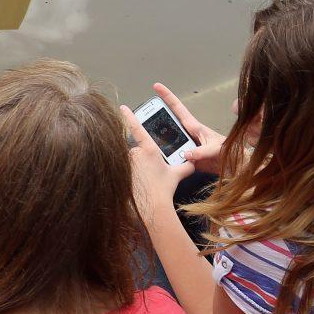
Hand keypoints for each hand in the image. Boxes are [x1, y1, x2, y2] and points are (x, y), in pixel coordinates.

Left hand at [121, 104, 194, 227]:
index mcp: (148, 149)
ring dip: (135, 169)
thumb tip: (192, 162)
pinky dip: (129, 177)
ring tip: (143, 182)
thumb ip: (185, 166)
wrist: (152, 205)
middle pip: (135, 151)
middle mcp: (134, 154)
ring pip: (129, 162)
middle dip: (142, 161)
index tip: (122, 107)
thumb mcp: (176, 175)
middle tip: (149, 175)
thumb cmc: (163, 189)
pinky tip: (136, 186)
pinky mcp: (121, 174)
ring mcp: (126, 164)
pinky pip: (124, 171)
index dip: (130, 116)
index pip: (137, 128)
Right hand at [153, 83, 225, 174]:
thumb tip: (186, 154)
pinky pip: (173, 156)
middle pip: (168, 124)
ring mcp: (186, 146)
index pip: (178, 108)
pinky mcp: (186, 158)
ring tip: (146, 142)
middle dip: (155, 119)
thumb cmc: (228, 152)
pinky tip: (159, 160)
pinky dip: (166, 158)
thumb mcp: (215, 150)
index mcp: (194, 127)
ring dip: (160, 143)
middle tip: (142, 116)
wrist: (233, 166)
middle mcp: (188, 134)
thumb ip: (201, 152)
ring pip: (168, 141)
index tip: (156, 86)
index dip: (167, 96)